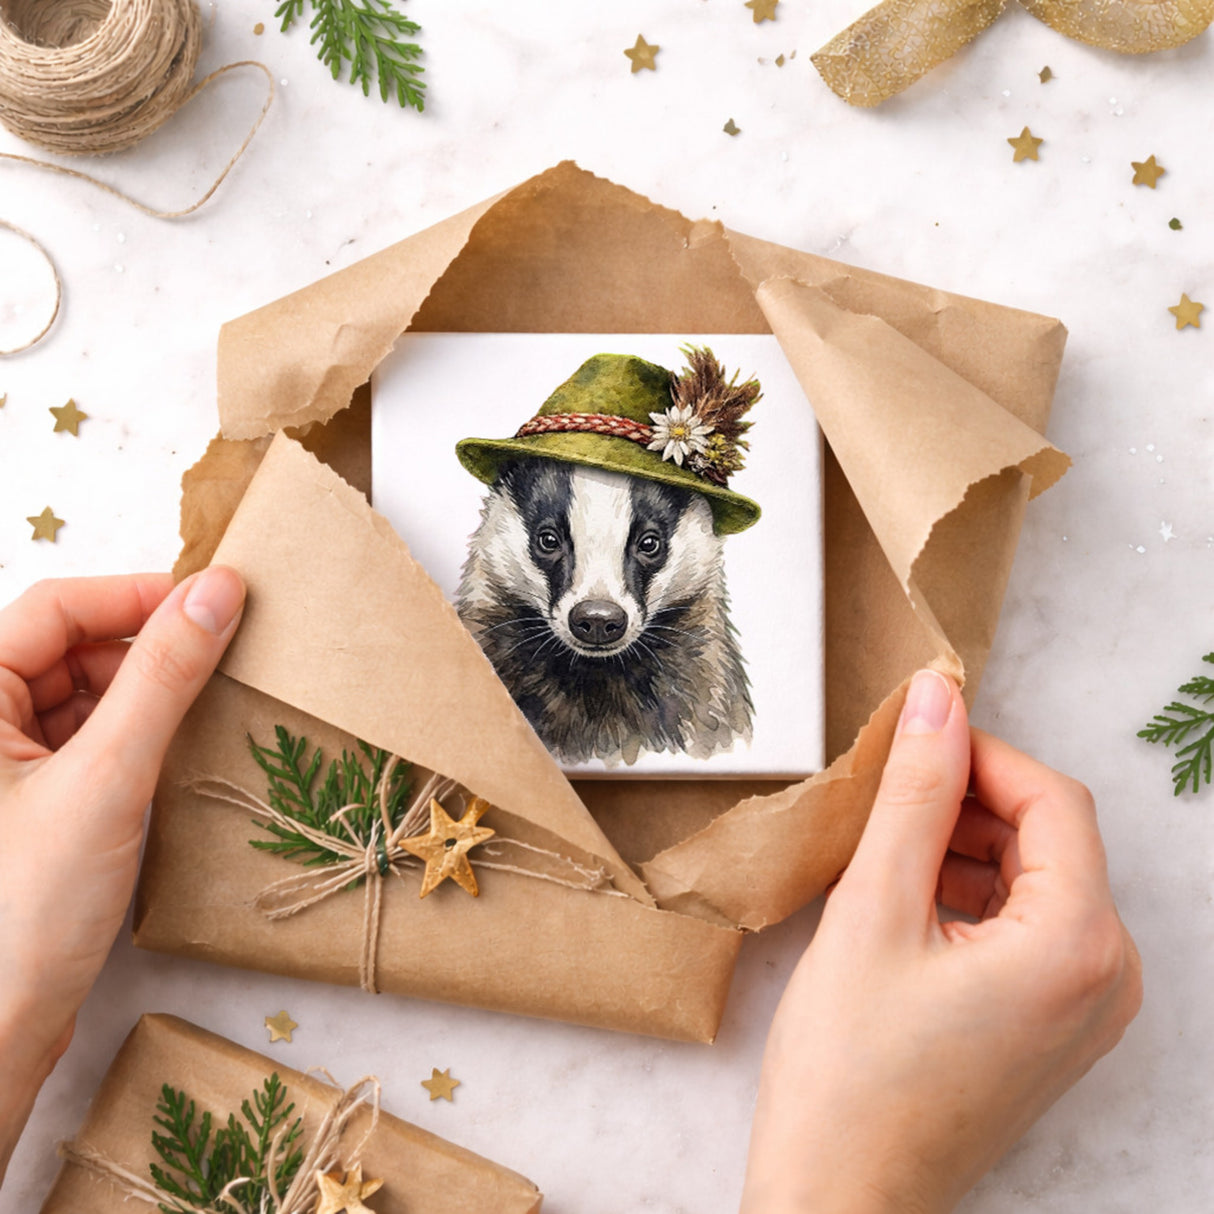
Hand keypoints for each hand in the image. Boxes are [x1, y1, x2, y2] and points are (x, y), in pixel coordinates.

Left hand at [0, 569, 244, 1181]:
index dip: (135, 595)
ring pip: (86, 694)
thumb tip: (218, 591)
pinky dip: (139, 734)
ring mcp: (6, 767)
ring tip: (212, 701)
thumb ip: (164, 677)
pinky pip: (92, 740)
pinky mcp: (35, 804)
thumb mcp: (107, 778)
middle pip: (70, 647)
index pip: (54, 608)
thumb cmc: (23, 911)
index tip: (216, 600)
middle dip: (147, 644)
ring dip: (148, 691)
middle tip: (226, 651)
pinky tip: (181, 749)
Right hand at [741, 669, 1142, 1213]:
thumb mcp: (873, 910)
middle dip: (967, 804)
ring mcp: (1087, 1010)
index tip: (909, 739)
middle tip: (882, 802)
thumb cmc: (849, 1072)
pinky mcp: (1054, 1028)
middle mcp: (1107, 979)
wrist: (840, 1198)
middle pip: (1049, 838)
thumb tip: (937, 700)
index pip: (1052, 799)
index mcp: (1079, 945)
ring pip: (1035, 881)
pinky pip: (1028, 929)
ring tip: (881, 857)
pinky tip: (902, 906)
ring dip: (963, 849)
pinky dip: (970, 898)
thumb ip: (913, 794)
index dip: (979, 754)